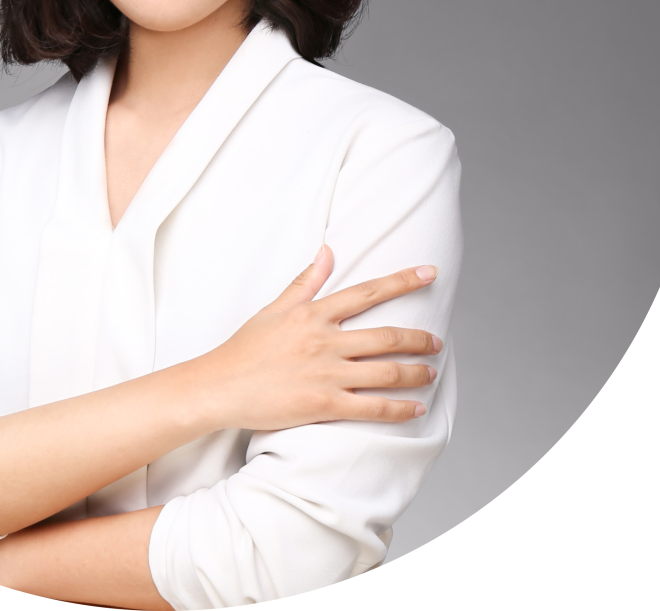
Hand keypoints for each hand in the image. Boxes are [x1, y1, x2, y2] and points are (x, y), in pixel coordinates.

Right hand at [197, 245, 441, 430]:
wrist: (220, 387)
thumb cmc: (246, 348)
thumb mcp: (275, 308)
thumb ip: (306, 281)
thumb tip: (327, 251)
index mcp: (314, 314)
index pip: (367, 292)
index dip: (402, 281)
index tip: (429, 273)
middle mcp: (325, 341)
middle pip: (386, 336)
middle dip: (419, 338)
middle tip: (438, 340)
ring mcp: (326, 375)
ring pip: (387, 372)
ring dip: (416, 373)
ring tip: (432, 372)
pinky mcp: (324, 406)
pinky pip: (373, 408)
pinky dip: (400, 409)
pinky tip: (417, 407)